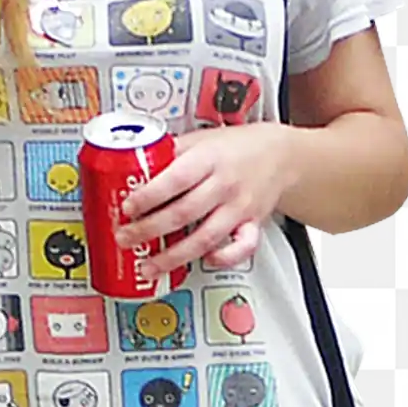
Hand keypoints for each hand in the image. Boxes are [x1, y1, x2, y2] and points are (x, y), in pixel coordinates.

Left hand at [116, 126, 301, 289]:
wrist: (282, 154)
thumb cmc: (238, 147)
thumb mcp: (201, 139)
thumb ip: (171, 153)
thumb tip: (133, 164)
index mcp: (209, 159)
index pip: (175, 179)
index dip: (149, 196)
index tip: (127, 207)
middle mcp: (224, 185)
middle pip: (183, 213)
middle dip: (149, 230)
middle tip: (125, 238)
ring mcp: (239, 208)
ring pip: (205, 238)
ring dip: (173, 257)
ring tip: (148, 266)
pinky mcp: (252, 225)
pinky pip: (242, 248)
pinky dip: (225, 258)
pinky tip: (204, 261)